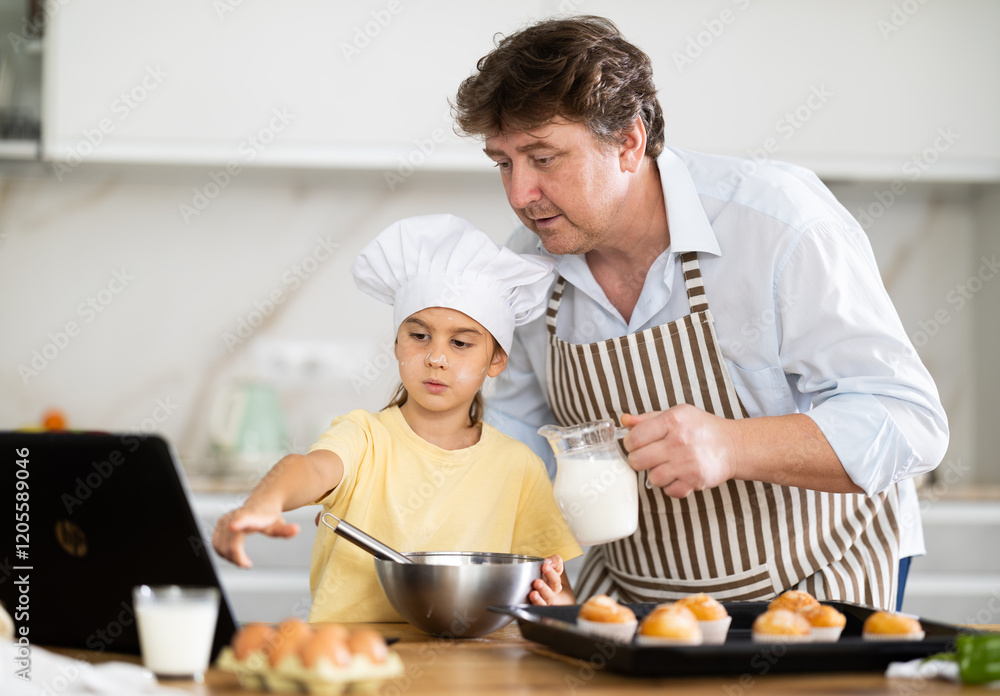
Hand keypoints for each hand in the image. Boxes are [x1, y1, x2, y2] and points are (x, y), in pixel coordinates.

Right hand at [212, 506, 299, 568]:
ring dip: (230, 558)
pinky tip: (234, 554)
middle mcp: (235, 516)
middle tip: (247, 564)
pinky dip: (224, 553)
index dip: (239, 523)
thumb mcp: (278, 525)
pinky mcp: (220, 523)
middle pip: (231, 545)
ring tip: (242, 559)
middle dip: (237, 559)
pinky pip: (216, 545)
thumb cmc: (269, 516)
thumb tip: (297, 530)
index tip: (234, 526)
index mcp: (250, 516)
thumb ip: (286, 530)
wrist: (261, 502)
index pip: (244, 519)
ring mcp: (225, 520)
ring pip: (221, 547)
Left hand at [529, 555, 571, 605]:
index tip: (545, 565)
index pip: (556, 578)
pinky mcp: (535, 609)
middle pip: (550, 593)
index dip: (551, 573)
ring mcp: (543, 602)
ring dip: (538, 600)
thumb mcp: (551, 566)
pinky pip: (535, 611)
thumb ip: (554, 561)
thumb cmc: (544, 576)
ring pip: (543, 604)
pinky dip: (532, 608)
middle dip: (544, 588)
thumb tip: (550, 561)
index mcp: (554, 583)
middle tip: (537, 582)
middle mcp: (550, 594)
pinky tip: (528, 604)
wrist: (540, 590)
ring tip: (533, 594)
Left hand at [621, 405, 739, 497]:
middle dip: (639, 461)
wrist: (733, 445)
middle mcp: (679, 441)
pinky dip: (672, 486)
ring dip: (656, 475)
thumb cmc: (702, 429)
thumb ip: (648, 418)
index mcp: (672, 421)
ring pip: (652, 478)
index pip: (634, 437)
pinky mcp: (695, 479)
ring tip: (667, 466)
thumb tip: (624, 421)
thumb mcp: (677, 415)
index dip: (630, 444)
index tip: (636, 445)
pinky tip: (678, 476)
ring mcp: (687, 462)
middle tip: (648, 458)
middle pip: (637, 460)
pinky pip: (670, 491)